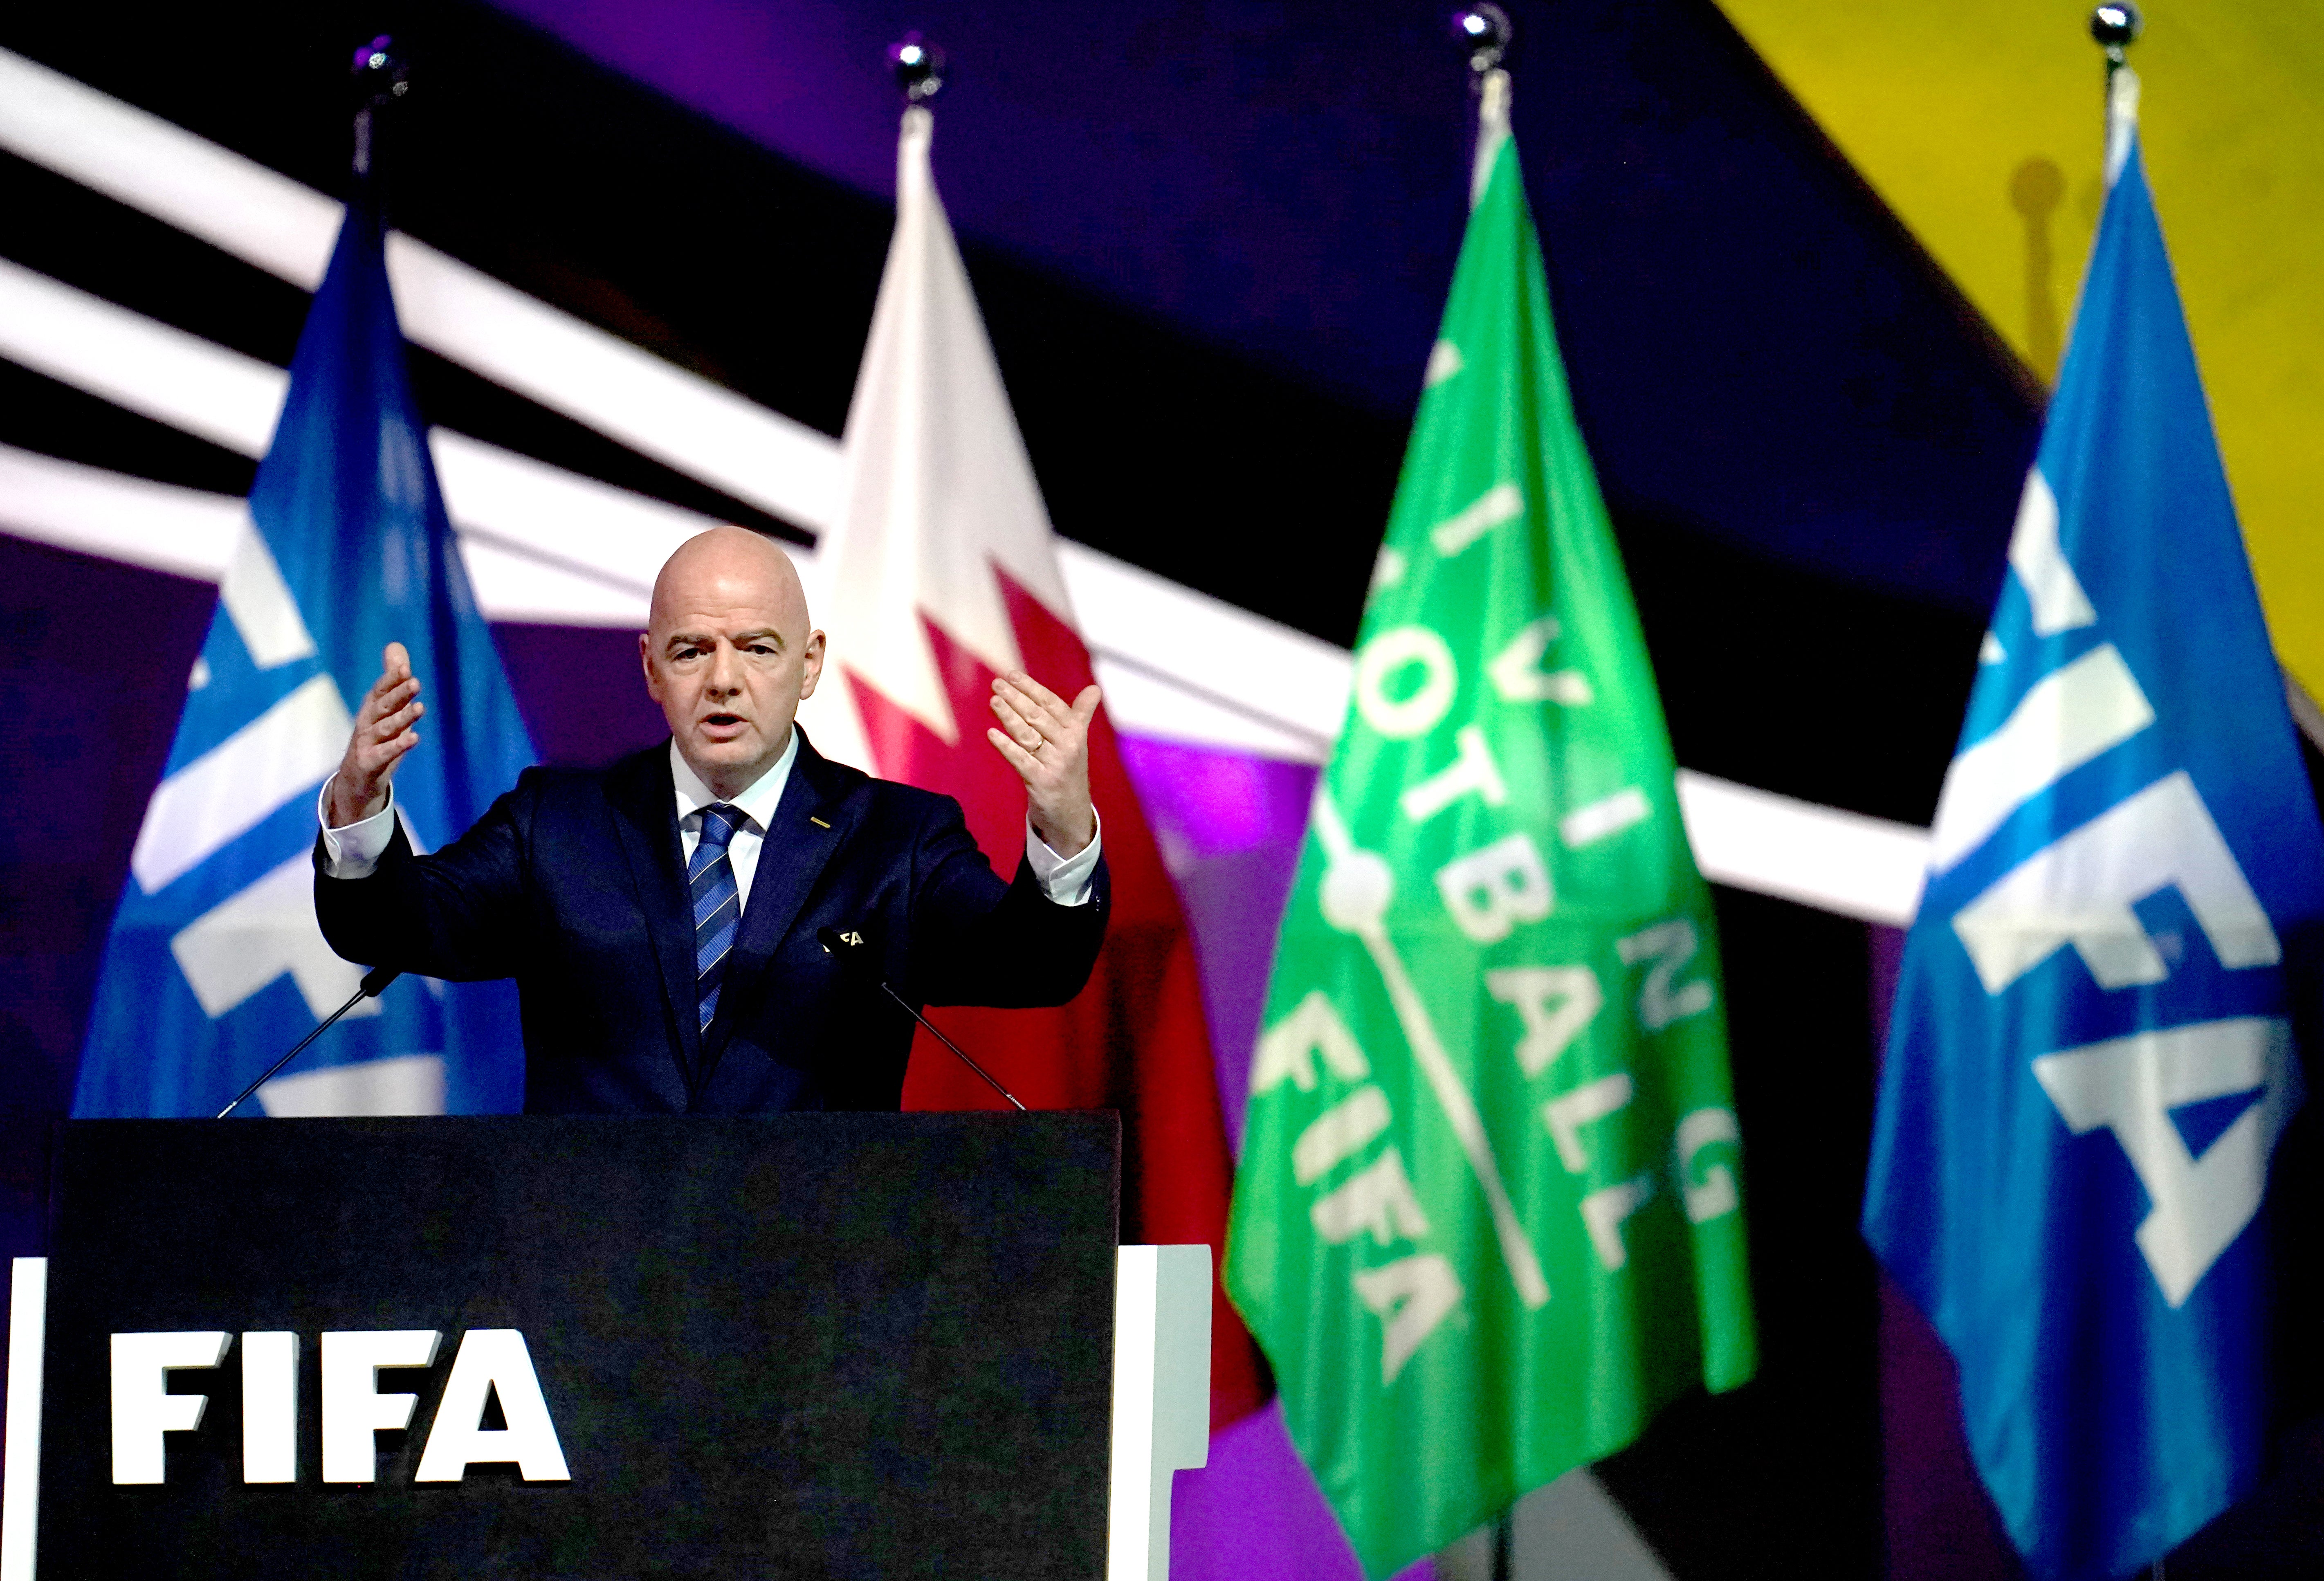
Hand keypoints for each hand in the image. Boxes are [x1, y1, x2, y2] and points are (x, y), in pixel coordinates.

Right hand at [326, 642, 424, 827]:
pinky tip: (414, 738)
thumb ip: (394, 680)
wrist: (357, 780)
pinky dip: (398, 746)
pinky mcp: (369, 763)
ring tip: (420, 708)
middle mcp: (367, 723)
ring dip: (402, 718)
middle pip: (383, 706)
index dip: (391, 680)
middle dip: (398, 694)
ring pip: (385, 728)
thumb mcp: (388, 709)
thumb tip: (395, 645)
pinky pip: (384, 753)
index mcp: (372, 708)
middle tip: (415, 682)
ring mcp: (366, 743)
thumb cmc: (377, 739)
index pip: (381, 691)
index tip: (405, 669)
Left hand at [986, 670, 1099, 856]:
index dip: (1032, 688)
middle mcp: (1068, 746)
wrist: (1072, 812)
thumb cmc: (1069, 770)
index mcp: (1076, 733)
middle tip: (997, 683)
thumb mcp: (1077, 742)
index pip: (1052, 704)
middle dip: (1016, 698)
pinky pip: (1020, 760)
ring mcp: (1055, 764)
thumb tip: (1095, 688)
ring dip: (1009, 716)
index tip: (1012, 675)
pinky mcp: (1041, 782)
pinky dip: (1006, 746)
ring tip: (994, 700)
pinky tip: (992, 734)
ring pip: (1028, 735)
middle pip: (1038, 716)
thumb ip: (1081, 714)